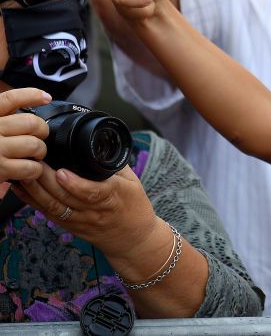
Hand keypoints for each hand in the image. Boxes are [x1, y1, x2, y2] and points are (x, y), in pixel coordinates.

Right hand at [0, 87, 50, 182]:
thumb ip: (4, 115)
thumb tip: (38, 99)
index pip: (10, 99)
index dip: (31, 95)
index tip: (46, 97)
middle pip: (31, 123)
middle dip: (42, 131)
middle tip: (38, 138)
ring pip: (34, 145)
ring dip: (40, 152)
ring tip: (34, 155)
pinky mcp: (0, 169)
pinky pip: (31, 166)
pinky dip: (35, 169)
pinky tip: (28, 169)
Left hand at [13, 162, 161, 260]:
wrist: (133, 239)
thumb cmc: (134, 207)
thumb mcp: (132, 182)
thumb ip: (114, 165)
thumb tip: (99, 143)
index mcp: (114, 196)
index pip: (93, 192)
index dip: (75, 183)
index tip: (61, 171)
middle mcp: (94, 211)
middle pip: (66, 198)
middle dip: (46, 180)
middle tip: (35, 162)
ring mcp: (80, 221)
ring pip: (54, 207)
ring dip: (36, 190)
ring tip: (25, 174)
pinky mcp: (70, 227)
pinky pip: (48, 214)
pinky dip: (33, 201)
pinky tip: (23, 189)